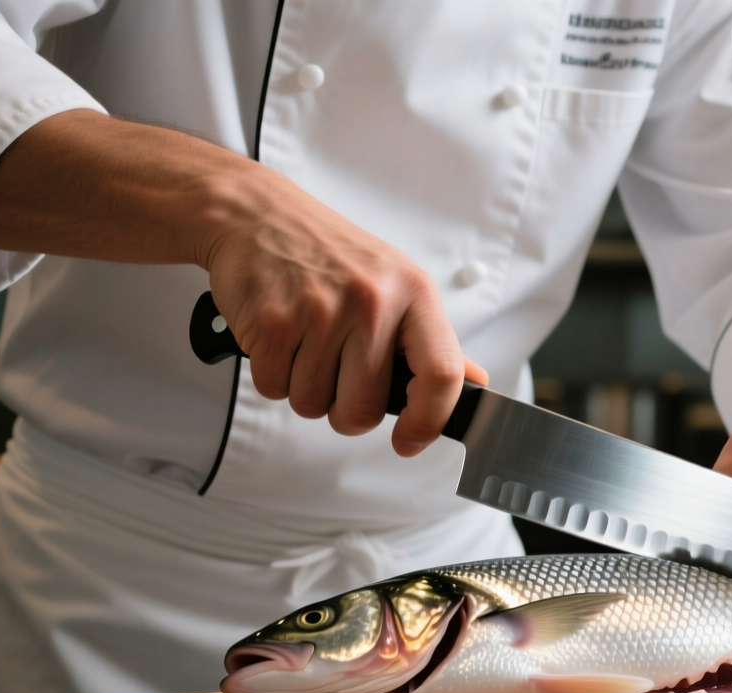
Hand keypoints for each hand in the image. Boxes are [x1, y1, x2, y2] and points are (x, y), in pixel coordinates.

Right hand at [197, 182, 487, 454]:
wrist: (257, 214)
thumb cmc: (331, 255)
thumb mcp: (396, 284)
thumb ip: (432, 341)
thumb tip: (475, 382)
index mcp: (414, 293)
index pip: (442, 374)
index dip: (429, 421)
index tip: (409, 439)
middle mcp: (372, 301)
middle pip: (363, 409)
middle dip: (345, 410)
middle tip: (337, 375)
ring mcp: (320, 311)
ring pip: (314, 405)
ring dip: (305, 389)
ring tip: (305, 341)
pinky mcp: (272, 322)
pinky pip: (275, 389)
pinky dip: (273, 374)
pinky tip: (280, 335)